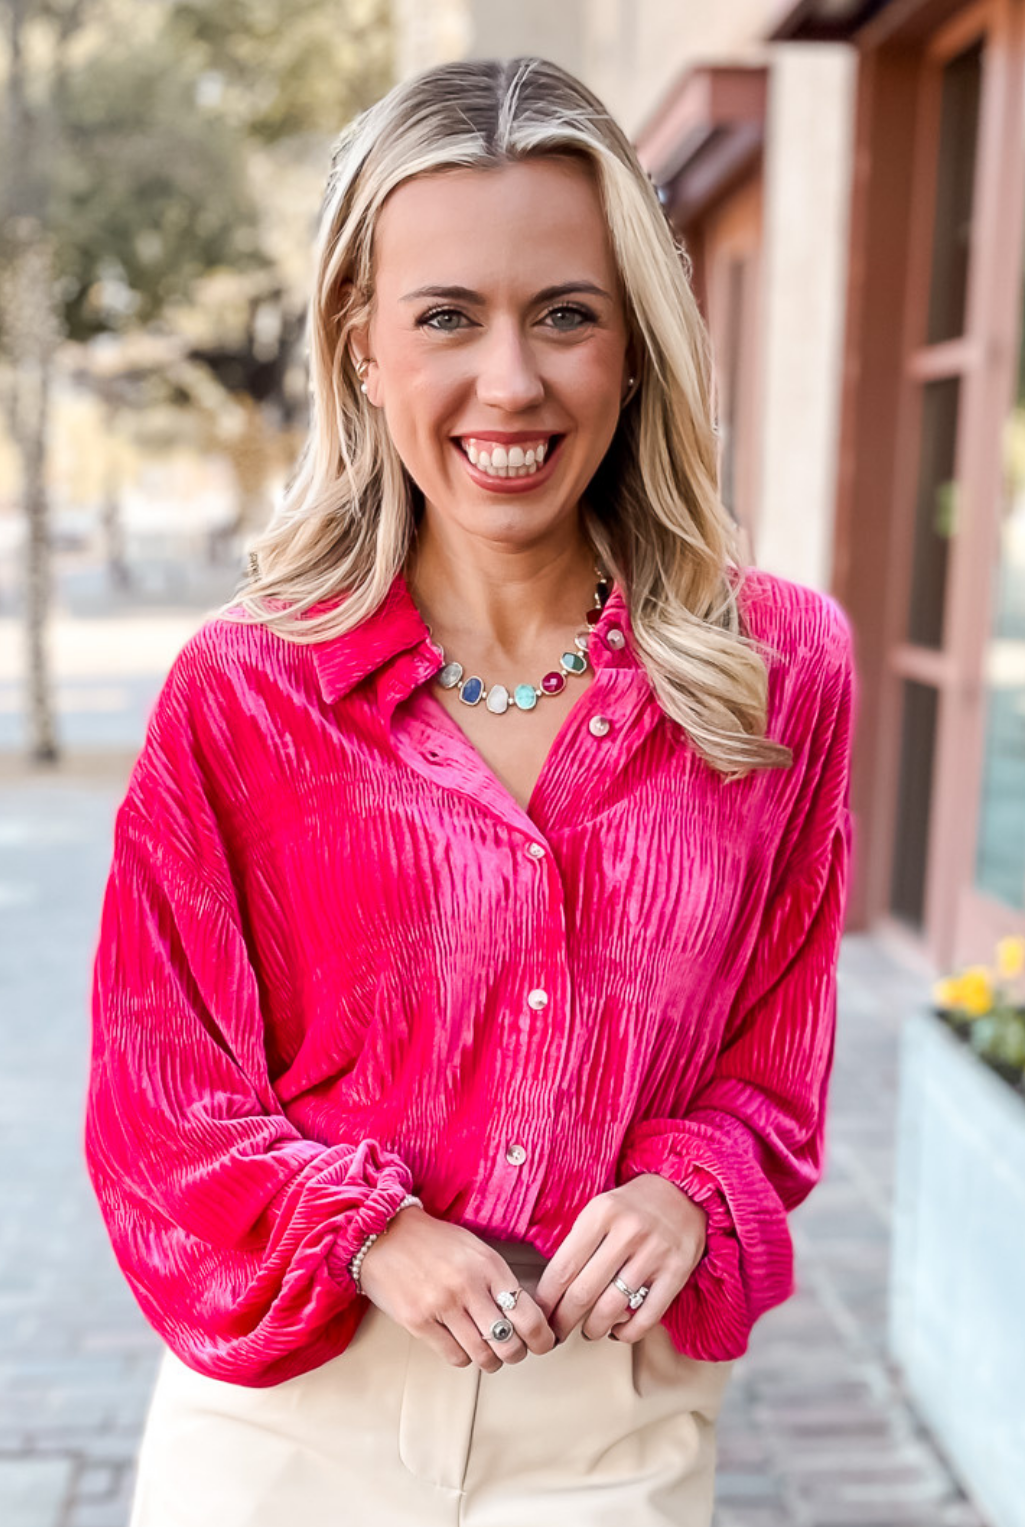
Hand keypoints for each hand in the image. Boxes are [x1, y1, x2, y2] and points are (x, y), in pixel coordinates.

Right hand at [357, 1207, 557, 1372]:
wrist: (383, 1232)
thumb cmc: (433, 1241)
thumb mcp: (475, 1249)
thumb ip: (498, 1279)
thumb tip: (526, 1314)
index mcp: (488, 1265)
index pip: (529, 1315)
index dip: (542, 1338)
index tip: (543, 1343)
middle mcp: (468, 1286)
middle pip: (509, 1343)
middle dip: (517, 1354)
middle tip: (514, 1351)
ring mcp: (442, 1305)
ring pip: (483, 1356)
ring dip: (490, 1360)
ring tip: (487, 1350)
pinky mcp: (418, 1321)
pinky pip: (454, 1357)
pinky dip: (463, 1356)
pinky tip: (460, 1343)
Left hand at [533, 1174, 707, 1343]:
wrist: (684, 1191)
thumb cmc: (634, 1206)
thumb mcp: (601, 1208)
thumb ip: (579, 1241)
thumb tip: (552, 1288)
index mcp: (601, 1212)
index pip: (564, 1267)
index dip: (547, 1299)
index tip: (540, 1314)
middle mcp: (627, 1232)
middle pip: (583, 1292)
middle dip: (564, 1321)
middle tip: (556, 1332)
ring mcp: (654, 1253)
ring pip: (612, 1307)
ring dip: (593, 1329)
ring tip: (588, 1331)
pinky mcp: (678, 1271)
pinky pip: (647, 1316)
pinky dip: (628, 1332)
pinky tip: (618, 1331)